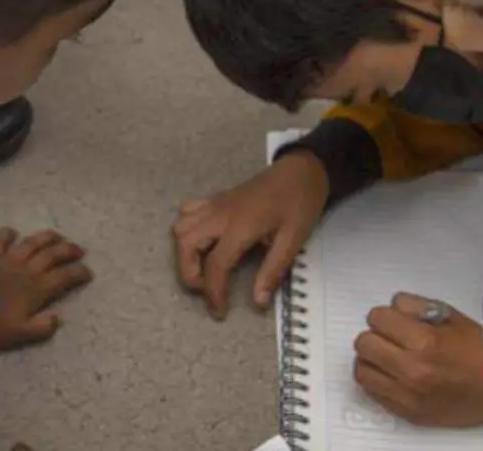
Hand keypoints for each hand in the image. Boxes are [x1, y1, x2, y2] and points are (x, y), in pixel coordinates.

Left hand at [0, 228, 93, 351]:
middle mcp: (27, 269)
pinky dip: (8, 234)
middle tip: (80, 250)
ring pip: (33, 242)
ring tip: (58, 236)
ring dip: (48, 237)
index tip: (88, 273)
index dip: (79, 273)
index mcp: (37, 289)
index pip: (65, 276)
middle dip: (69, 250)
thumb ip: (41, 328)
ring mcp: (9, 259)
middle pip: (53, 254)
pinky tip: (13, 232)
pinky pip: (1, 239)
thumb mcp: (20, 335)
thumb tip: (58, 318)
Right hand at [171, 151, 328, 319]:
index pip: (216, 265)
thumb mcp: (293, 239)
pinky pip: (188, 212)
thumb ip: (273, 270)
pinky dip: (187, 230)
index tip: (220, 312)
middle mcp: (220, 214)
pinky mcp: (217, 199)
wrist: (301, 170)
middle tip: (206, 290)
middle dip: (189, 273)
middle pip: (186, 244)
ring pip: (181, 227)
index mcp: (240, 226)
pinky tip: (203, 241)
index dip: (214, 293)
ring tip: (203, 269)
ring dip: (185, 253)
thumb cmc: (300, 203)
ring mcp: (215, 204)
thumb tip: (258, 301)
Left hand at [353, 292, 482, 427]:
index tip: (393, 320)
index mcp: (423, 341)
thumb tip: (390, 306)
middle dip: (375, 335)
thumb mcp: (450, 316)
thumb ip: (415, 306)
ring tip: (389, 357)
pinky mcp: (407, 412)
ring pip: (362, 370)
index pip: (376, 318)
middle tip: (390, 338)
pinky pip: (372, 392)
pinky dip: (378, 380)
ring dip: (372, 359)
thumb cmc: (477, 351)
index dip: (384, 316)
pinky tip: (393, 375)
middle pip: (364, 344)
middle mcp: (412, 370)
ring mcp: (408, 395)